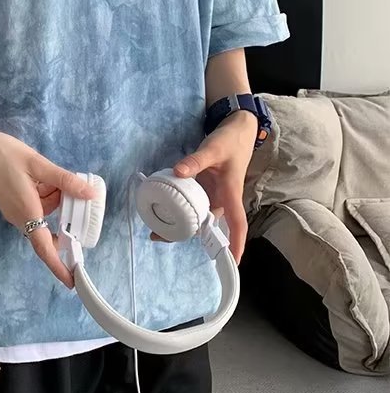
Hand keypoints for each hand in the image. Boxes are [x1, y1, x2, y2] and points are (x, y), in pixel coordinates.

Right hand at [0, 126, 94, 288]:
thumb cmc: (2, 154)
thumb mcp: (37, 164)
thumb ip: (64, 180)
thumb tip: (89, 194)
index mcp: (26, 212)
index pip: (44, 247)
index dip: (59, 266)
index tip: (73, 281)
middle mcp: (19, 217)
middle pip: (48, 228)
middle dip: (63, 216)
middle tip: (76, 198)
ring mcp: (14, 211)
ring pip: (42, 214)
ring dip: (53, 199)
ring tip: (50, 176)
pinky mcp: (11, 202)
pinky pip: (35, 206)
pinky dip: (44, 195)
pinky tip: (42, 177)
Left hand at [161, 111, 256, 262]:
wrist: (237, 131)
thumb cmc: (230, 142)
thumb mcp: (213, 149)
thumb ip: (196, 160)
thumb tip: (178, 173)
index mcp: (230, 194)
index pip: (237, 224)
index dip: (236, 243)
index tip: (233, 261)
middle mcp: (222, 199)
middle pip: (209, 226)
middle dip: (188, 236)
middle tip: (158, 237)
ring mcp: (213, 195)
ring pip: (199, 217)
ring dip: (180, 224)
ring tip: (155, 228)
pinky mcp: (205, 190)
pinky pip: (193, 204)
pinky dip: (180, 210)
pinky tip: (163, 210)